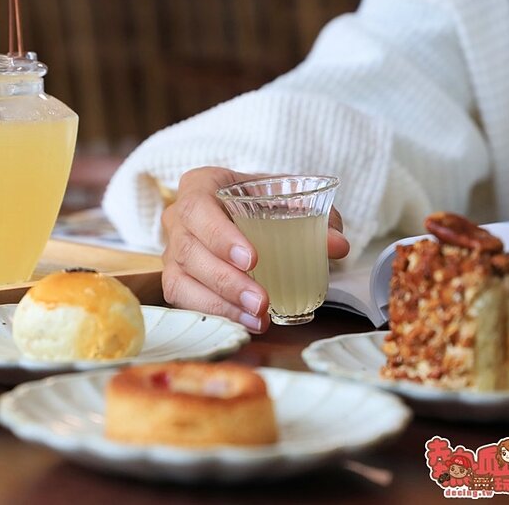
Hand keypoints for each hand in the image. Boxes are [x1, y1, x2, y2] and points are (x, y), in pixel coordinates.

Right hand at [160, 167, 349, 332]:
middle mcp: (177, 218)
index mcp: (198, 186)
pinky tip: (246, 323)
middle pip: (190, 251)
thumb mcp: (284, 197)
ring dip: (221, 305)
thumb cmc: (257, 199)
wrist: (236, 209)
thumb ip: (313, 216)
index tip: (253, 259)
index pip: (198, 208)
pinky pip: (184, 301)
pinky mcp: (174, 279)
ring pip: (180, 281)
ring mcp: (171, 251)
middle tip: (261, 302)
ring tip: (258, 319)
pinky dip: (216, 314)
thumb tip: (338, 246)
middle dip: (226, 282)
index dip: (220, 236)